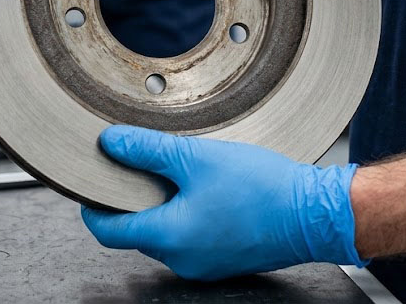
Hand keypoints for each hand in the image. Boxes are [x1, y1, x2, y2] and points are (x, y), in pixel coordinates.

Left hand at [81, 125, 367, 281]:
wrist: (315, 213)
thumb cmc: (263, 189)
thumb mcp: (197, 158)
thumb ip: (147, 150)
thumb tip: (111, 142)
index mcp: (168, 236)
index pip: (106, 232)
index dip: (91, 207)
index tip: (90, 184)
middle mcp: (181, 259)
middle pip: (135, 231)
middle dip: (131, 199)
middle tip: (138, 164)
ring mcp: (203, 264)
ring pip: (164, 232)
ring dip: (162, 204)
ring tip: (180, 171)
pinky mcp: (222, 259)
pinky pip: (189, 237)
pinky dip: (186, 213)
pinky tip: (204, 187)